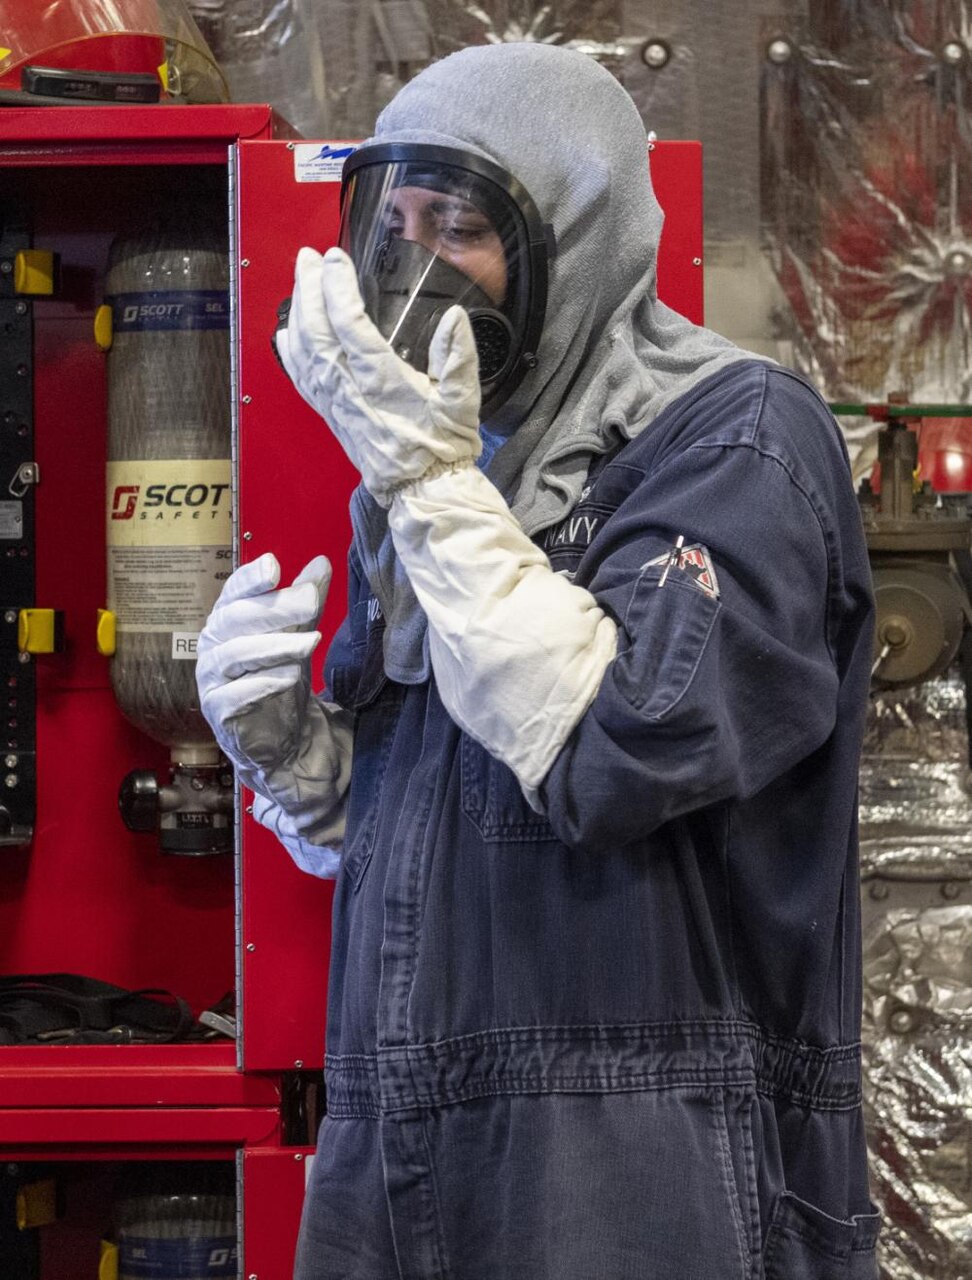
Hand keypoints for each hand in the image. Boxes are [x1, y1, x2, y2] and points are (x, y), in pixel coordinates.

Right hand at [196, 552, 326, 777]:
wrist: (281, 735)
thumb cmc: (280, 676)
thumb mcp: (298, 634)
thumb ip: (306, 602)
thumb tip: (321, 563)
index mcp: (228, 620)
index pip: (233, 593)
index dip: (250, 579)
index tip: (273, 567)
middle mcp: (214, 645)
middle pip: (235, 619)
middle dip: (274, 608)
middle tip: (311, 602)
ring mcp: (212, 678)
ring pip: (235, 655)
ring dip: (275, 646)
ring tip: (311, 643)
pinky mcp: (218, 710)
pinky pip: (234, 694)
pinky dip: (263, 683)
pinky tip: (291, 676)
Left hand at [275, 246, 481, 505]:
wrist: (423, 489)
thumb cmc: (444, 447)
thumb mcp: (463, 401)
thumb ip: (458, 357)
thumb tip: (455, 319)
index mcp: (382, 381)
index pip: (349, 323)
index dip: (337, 286)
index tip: (336, 258)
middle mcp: (351, 389)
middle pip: (316, 330)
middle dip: (309, 288)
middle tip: (309, 258)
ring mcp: (336, 402)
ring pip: (303, 350)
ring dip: (298, 311)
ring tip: (301, 281)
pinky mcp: (331, 414)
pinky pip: (301, 377)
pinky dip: (290, 349)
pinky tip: (288, 330)